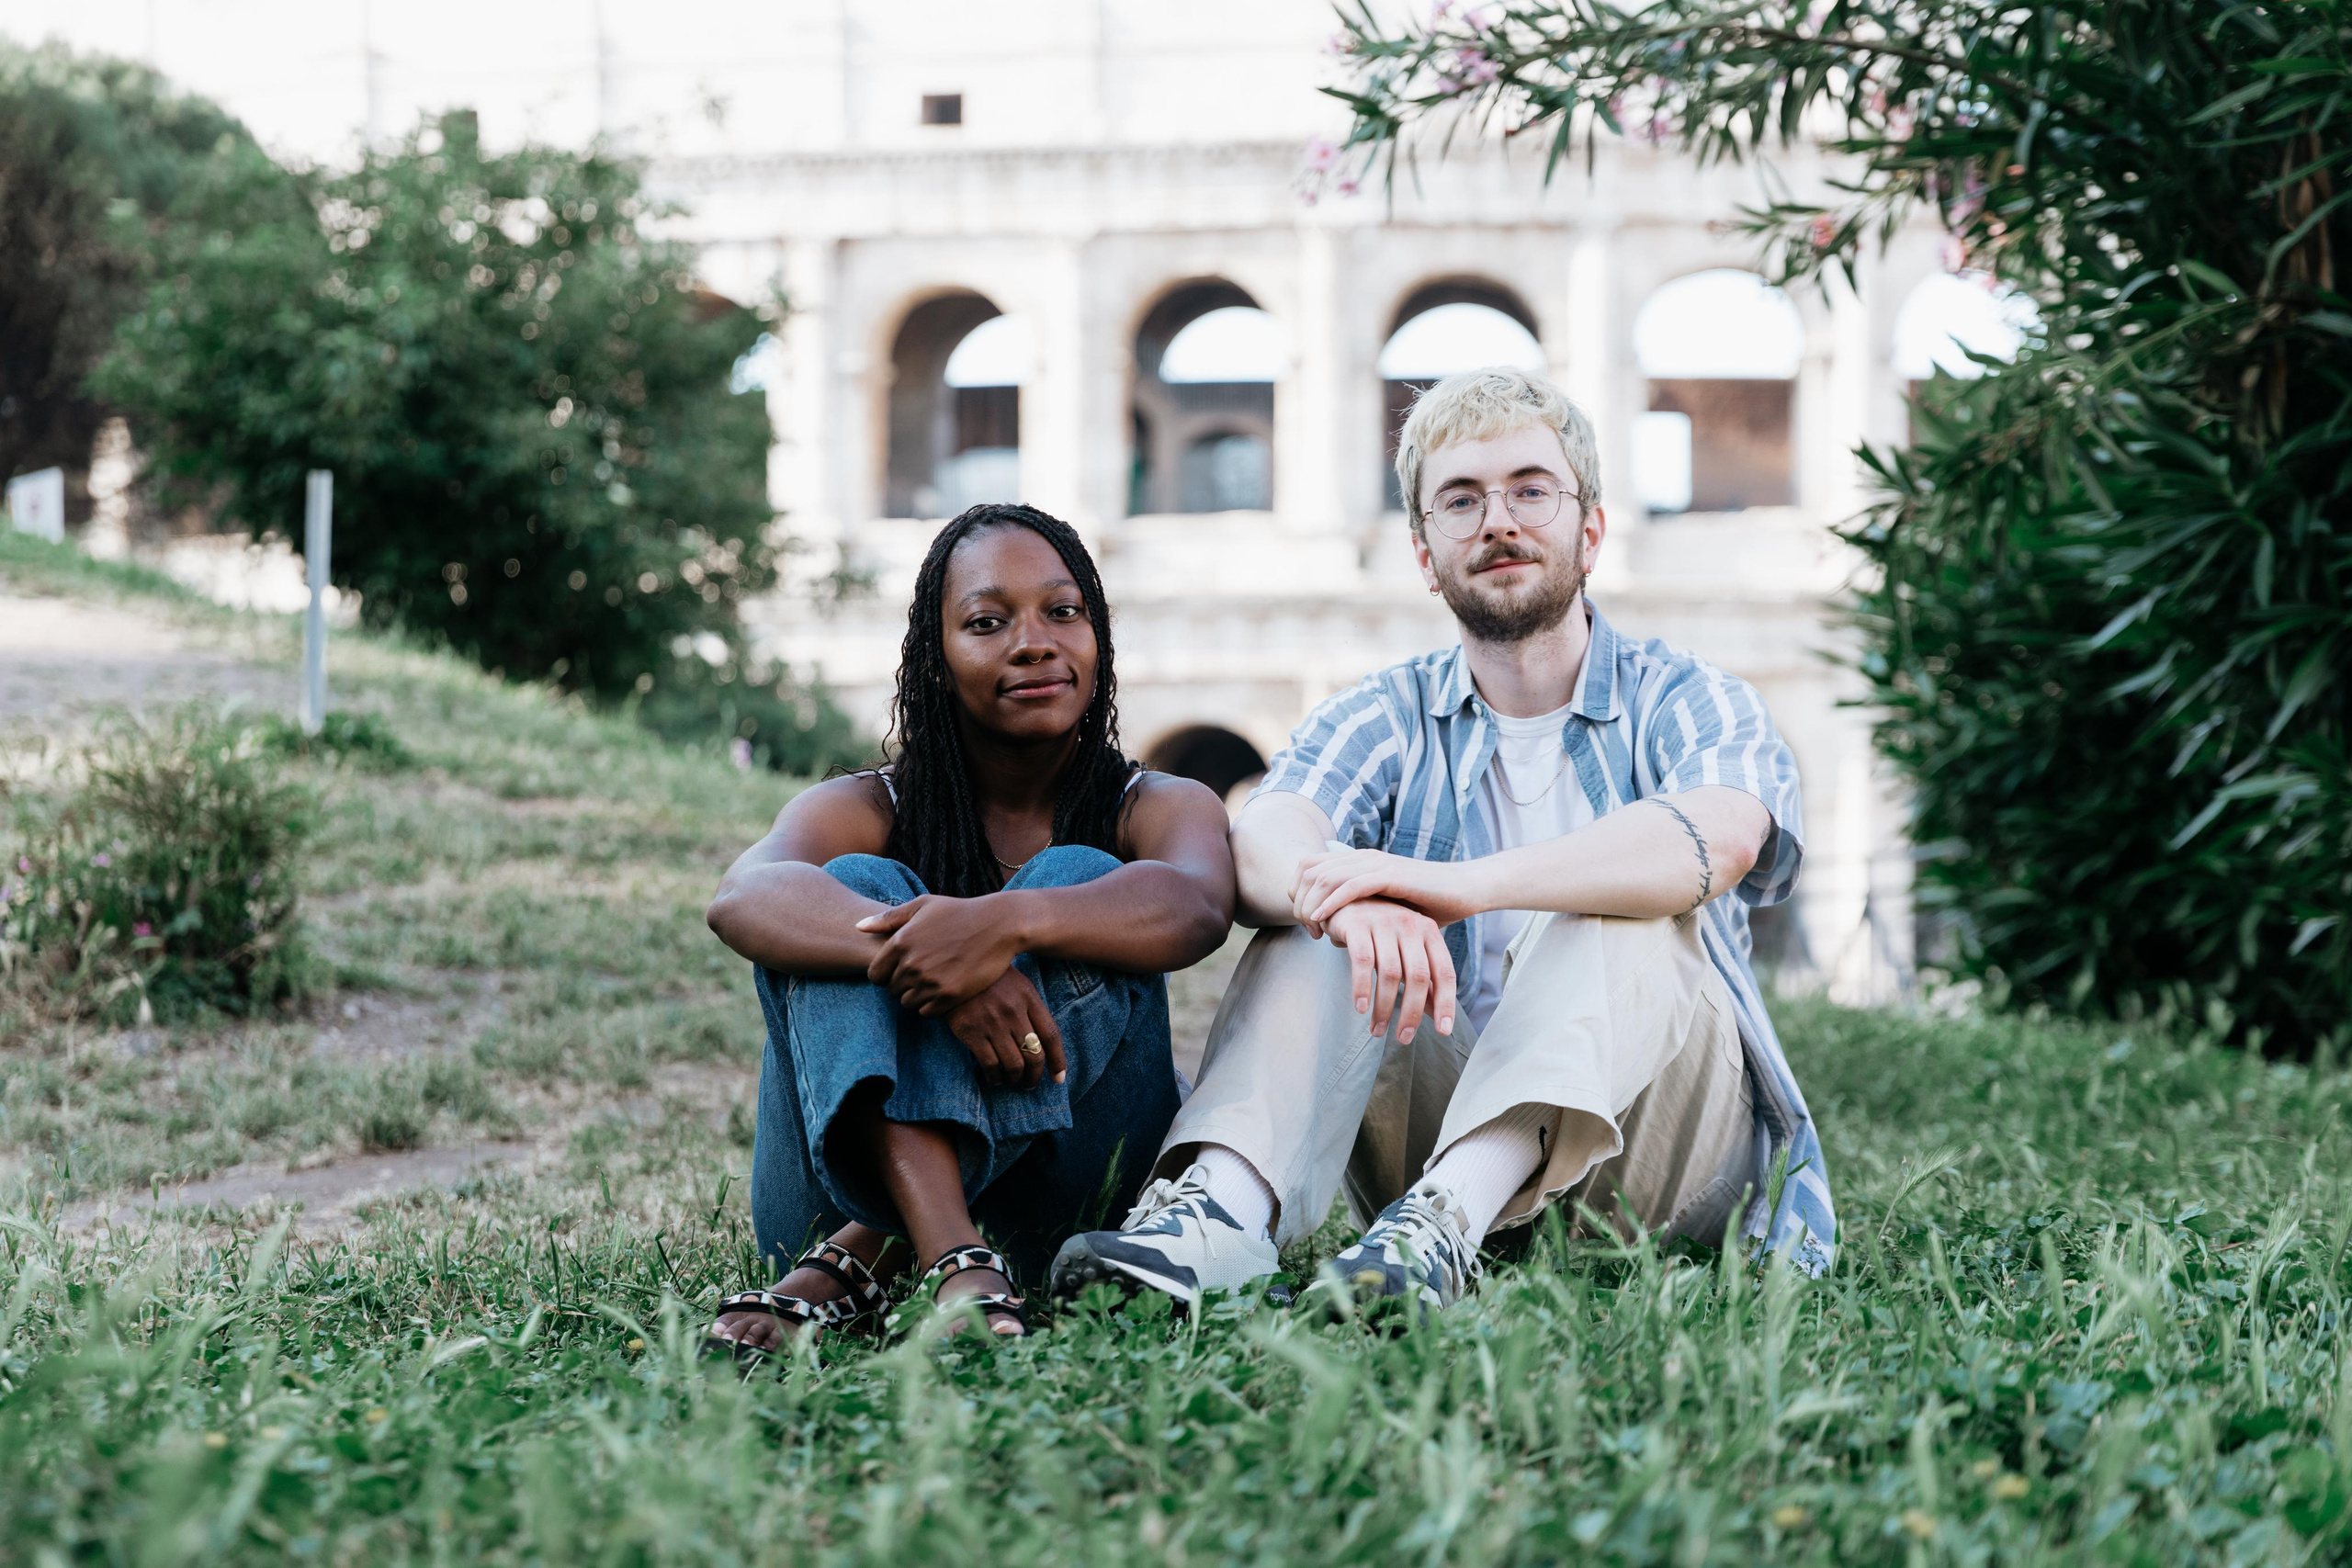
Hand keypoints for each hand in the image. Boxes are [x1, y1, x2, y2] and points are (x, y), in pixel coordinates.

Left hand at [858, 893, 1022, 1013]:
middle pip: (892, 991)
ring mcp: (930, 981)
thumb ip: (889, 918)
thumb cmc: (959, 912)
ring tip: (935, 980)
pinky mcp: (949, 996)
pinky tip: (945, 989)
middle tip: (924, 973)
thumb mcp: (923, 906)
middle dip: (903, 985)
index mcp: (900, 942)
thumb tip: (858, 927)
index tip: (902, 970)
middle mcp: (911, 964)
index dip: (886, 975)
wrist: (998, 925)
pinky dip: (933, 1005)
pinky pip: (927, 1012)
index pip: (875, 975)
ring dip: (918, 996)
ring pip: (908, 1003)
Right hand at [941, 969, 1065, 1089]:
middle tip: (1030, 1084)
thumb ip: (1032, 1010)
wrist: (953, 970)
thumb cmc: (991, 979)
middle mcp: (1013, 1011)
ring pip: (1014, 1065)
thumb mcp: (1018, 985)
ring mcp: (993, 1022)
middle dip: (1035, 1076)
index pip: (1051, 1036)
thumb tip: (1044, 1045)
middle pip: (1034, 1055)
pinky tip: (994, 1078)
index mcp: (1029, 998)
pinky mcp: (971, 1032)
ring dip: (1015, 1079)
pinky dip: (995, 1077)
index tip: (1058, 1078)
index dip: (1058, 1061)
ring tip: (1012, 1081)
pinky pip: (990, 1065)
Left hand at [1292, 849, 1480, 931]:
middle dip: (1300, 901)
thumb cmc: (1426, 905)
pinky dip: (1332, 902)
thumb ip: (1359, 918)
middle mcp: (1362, 857)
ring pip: (1324, 877)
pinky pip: (1350, 885)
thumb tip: (1336, 937)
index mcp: (1358, 861)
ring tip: (1313, 929)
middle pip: (1309, 871)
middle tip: (1308, 930)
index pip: (1308, 866)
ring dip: (1312, 905)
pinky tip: (1323, 920)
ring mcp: (1376, 864)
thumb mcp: (1383, 911)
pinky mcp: (1390, 875)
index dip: (1298, 893)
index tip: (1305, 923)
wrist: (1463, 890)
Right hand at [1322, 898, 1457, 1045]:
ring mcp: (1383, 922)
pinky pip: (1362, 961)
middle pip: (1417, 976)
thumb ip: (1422, 979)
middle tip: (1402, 1038)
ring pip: (1389, 973)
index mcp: (1428, 931)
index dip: (1445, 1003)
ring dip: (1383, 1007)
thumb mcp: (1406, 950)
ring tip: (1377, 1030)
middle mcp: (1409, 924)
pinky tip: (1360, 1008)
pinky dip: (1362, 987)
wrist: (1344, 897)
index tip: (1443, 1031)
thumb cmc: (1380, 931)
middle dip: (1411, 1012)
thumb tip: (1438, 1016)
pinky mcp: (1357, 924)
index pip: (1444, 972)